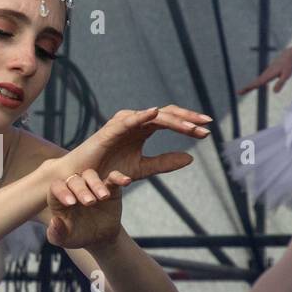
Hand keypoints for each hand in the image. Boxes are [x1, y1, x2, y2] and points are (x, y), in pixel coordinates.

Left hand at [45, 168, 131, 249]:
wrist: (99, 238)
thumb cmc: (77, 236)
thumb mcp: (64, 240)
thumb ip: (55, 234)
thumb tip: (54, 221)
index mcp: (59, 198)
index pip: (56, 188)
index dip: (61, 192)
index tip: (71, 203)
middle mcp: (73, 188)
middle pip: (74, 180)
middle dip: (81, 190)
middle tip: (90, 203)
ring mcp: (91, 185)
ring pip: (91, 175)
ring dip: (97, 184)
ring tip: (103, 197)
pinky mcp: (109, 186)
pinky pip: (113, 177)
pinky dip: (119, 177)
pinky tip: (126, 181)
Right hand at [48, 106, 211, 187]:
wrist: (84, 178)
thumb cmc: (109, 171)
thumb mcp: (142, 168)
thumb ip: (164, 162)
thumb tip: (190, 158)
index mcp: (143, 128)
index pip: (171, 120)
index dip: (190, 124)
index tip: (208, 130)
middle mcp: (135, 122)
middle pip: (166, 113)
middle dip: (187, 118)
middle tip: (207, 123)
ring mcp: (123, 123)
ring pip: (153, 116)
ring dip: (173, 119)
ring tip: (191, 126)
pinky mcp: (110, 129)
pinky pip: (129, 120)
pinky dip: (142, 115)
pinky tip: (156, 114)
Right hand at [237, 49, 291, 94]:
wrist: (288, 56)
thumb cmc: (288, 65)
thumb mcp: (287, 75)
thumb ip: (281, 83)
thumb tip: (274, 92)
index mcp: (269, 75)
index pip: (258, 83)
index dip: (250, 87)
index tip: (243, 90)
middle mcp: (265, 74)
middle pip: (254, 82)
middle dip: (246, 88)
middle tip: (238, 93)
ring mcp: (265, 74)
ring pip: (256, 81)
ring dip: (248, 86)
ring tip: (242, 92)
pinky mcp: (267, 74)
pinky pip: (259, 80)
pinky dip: (253, 84)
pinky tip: (251, 87)